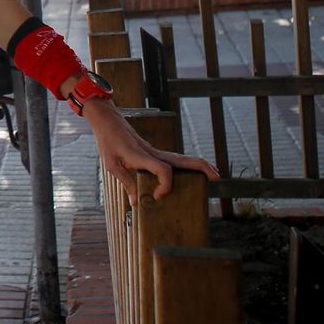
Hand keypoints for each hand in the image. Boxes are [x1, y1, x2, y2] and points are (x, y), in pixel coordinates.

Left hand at [83, 100, 218, 198]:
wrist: (107, 120)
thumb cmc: (107, 142)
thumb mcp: (111, 164)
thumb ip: (125, 182)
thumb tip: (135, 202)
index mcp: (141, 156)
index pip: (163, 170)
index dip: (165, 185)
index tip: (157, 196)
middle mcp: (152, 153)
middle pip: (181, 159)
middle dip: (200, 168)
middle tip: (216, 178)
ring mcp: (155, 151)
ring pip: (181, 157)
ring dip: (198, 165)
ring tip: (213, 175)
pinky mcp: (153, 151)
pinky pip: (174, 158)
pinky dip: (188, 164)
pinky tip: (193, 170)